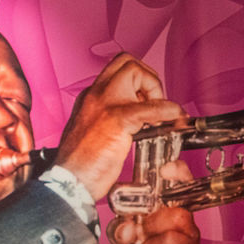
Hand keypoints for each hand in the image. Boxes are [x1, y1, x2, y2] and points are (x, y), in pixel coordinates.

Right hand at [55, 53, 185, 203]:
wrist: (68, 182)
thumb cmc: (80, 167)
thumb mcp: (92, 133)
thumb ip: (108, 120)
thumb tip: (135, 120)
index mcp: (89, 98)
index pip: (117, 69)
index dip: (138, 79)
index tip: (147, 101)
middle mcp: (95, 95)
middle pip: (127, 61)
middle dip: (148, 76)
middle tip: (156, 103)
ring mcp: (105, 104)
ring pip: (136, 72)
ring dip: (157, 90)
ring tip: (162, 115)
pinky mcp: (117, 120)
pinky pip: (150, 106)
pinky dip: (168, 110)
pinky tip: (175, 118)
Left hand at [109, 160, 200, 243]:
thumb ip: (121, 230)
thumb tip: (126, 222)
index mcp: (172, 218)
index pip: (183, 186)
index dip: (177, 174)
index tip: (164, 171)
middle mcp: (186, 231)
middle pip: (178, 213)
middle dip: (153, 223)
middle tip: (143, 235)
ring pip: (173, 238)